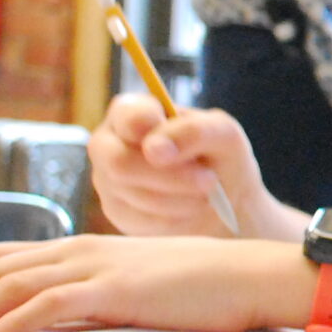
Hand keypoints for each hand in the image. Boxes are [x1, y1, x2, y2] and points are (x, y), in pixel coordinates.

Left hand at [0, 234, 312, 331]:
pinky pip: (44, 306)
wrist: (255, 277)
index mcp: (77, 249)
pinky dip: (2, 326)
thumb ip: (90, 306)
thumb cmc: (202, 292)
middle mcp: (76, 249)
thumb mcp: (134, 294)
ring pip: (1, 286)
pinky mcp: (114, 288)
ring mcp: (94, 265)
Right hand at [90, 95, 292, 239]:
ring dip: (180, 196)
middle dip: (170, 175)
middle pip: (119, 162)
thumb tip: (154, 149)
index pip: (127, 116)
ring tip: (206, 193)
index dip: (154, 132)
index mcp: (131, 111)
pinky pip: (141, 219)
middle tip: (209, 180)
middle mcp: (109, 143)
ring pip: (133, 193)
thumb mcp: (223, 135)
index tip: (180, 146)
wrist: (224, 199)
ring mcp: (107, 179)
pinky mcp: (117, 211)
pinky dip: (176, 215)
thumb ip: (193, 131)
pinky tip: (192, 207)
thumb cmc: (220, 156)